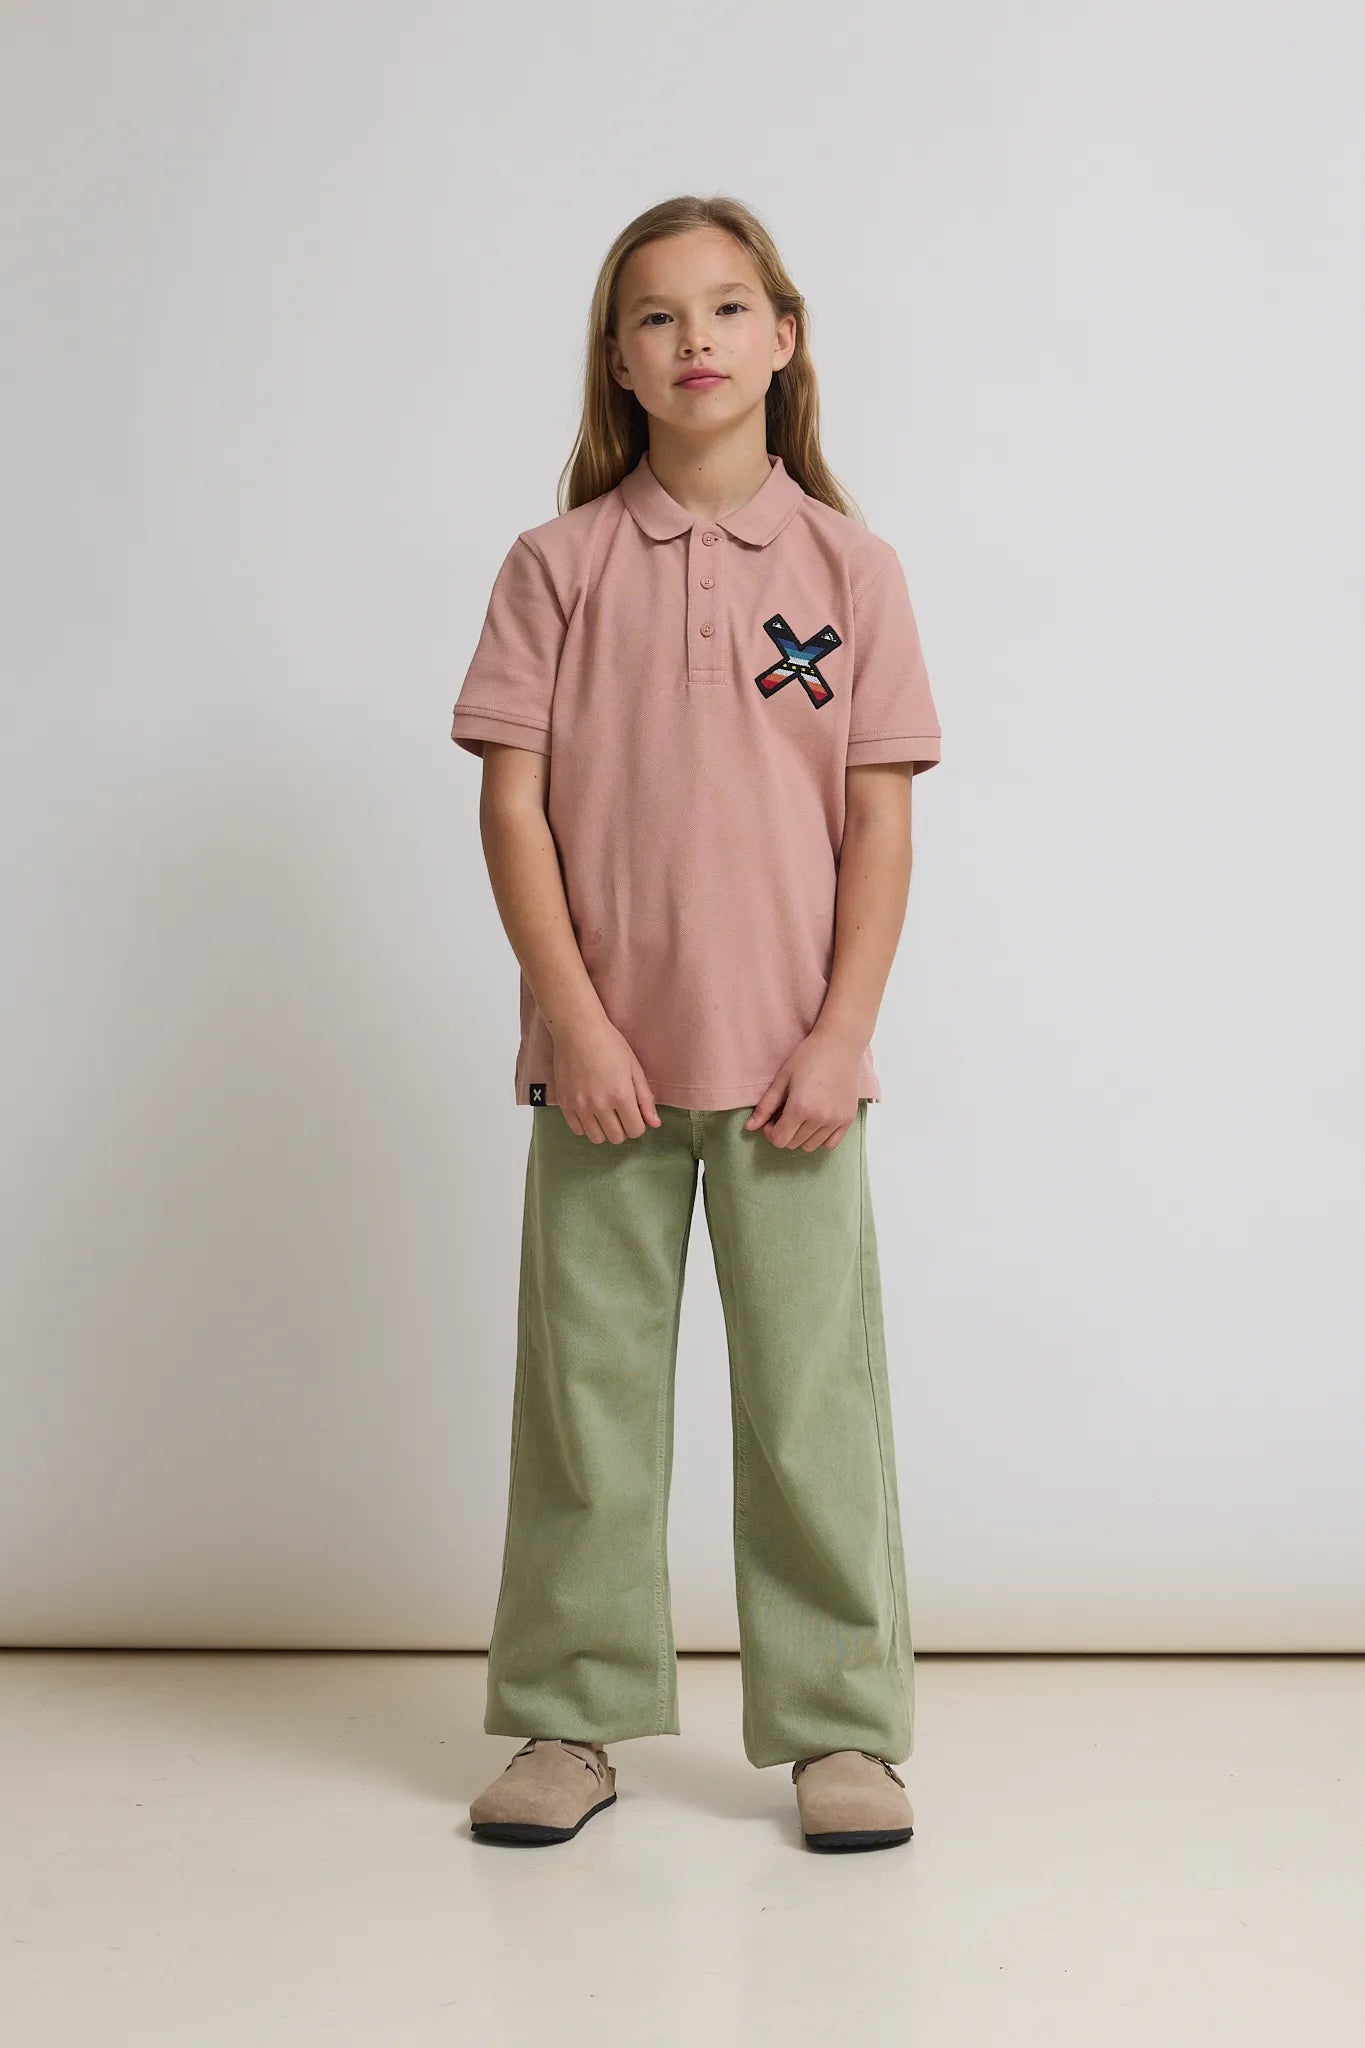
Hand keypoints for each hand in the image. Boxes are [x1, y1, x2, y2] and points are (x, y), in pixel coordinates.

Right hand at [551, 1014, 660, 1142]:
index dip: (639, 1125)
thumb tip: (655, 1124)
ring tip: (605, 1114)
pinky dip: (586, 1126)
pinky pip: (577, 1130)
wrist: (577, 1030)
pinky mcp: (564, 1103)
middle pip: (616, 1137)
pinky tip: (590, 1112)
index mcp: (621, 1095)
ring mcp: (579, 1105)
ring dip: (604, 1130)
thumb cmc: (609, 1044)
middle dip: (623, 1129)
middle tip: (621, 1113)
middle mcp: (599, 1104)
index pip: (635, 1130)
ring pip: (596, 1138)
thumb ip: (645, 1099)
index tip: (635, 1114)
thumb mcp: (634, 1068)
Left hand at [743, 1026, 864, 1149]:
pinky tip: (816, 1122)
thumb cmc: (808, 1057)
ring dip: (801, 1136)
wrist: (839, 1045)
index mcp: (800, 1108)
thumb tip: (749, 1127)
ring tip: (801, 1116)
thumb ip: (766, 1106)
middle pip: (793, 1144)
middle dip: (784, 1133)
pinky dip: (820, 1139)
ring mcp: (836, 1120)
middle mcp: (820, 1118)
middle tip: (785, 1114)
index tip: (771, 1119)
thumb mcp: (782, 1079)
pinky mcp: (848, 1119)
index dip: (770, 1132)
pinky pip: (830, 1144)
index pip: (779, 1140)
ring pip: (810, 1146)